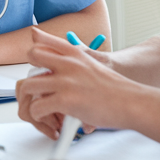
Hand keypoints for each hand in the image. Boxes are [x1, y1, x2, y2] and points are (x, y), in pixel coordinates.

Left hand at [17, 28, 141, 134]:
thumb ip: (75, 61)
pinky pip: (37, 107)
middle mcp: (68, 63)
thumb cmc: (114, 88)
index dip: (35, 47)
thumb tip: (65, 63)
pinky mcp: (66, 100)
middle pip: (32, 56)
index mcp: (75, 54)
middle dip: (30, 71)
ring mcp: (66, 81)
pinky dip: (38, 116)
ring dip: (29, 100)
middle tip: (36, 89)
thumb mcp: (93, 65)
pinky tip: (48, 119)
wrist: (131, 102)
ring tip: (40, 109)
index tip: (34, 55)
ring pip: (28, 85)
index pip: (44, 40)